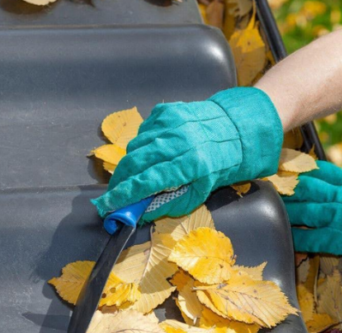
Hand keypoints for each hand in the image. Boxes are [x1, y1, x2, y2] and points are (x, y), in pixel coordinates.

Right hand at [91, 87, 282, 221]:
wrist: (234, 129)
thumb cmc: (220, 165)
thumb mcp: (200, 192)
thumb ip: (170, 204)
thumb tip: (141, 213)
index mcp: (189, 165)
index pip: (146, 182)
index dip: (123, 196)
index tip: (107, 206)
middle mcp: (177, 141)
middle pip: (134, 163)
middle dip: (120, 182)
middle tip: (115, 193)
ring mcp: (170, 123)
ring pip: (135, 147)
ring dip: (132, 164)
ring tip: (139, 173)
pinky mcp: (166, 111)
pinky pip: (143, 132)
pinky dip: (143, 145)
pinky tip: (154, 151)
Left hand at [283, 161, 341, 314]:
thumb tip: (319, 184)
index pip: (322, 170)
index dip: (299, 168)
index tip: (280, 166)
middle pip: (311, 189)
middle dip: (288, 188)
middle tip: (269, 187)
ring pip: (310, 212)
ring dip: (289, 212)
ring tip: (272, 211)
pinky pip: (319, 238)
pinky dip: (302, 239)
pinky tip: (290, 238)